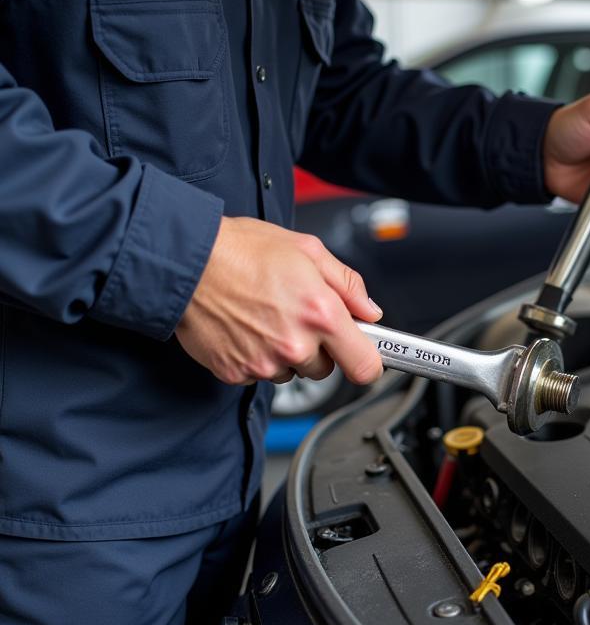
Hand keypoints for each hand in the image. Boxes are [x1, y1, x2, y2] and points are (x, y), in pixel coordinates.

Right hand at [175, 217, 382, 386]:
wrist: (185, 261)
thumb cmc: (242, 250)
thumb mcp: (307, 250)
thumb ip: (347, 284)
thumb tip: (369, 310)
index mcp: (320, 314)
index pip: (365, 366)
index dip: (368, 362)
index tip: (363, 355)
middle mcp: (294, 345)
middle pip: (325, 368)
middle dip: (318, 346)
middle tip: (296, 314)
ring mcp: (264, 363)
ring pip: (292, 371)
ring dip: (286, 353)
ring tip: (265, 316)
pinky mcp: (236, 373)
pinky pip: (260, 374)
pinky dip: (256, 356)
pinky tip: (246, 327)